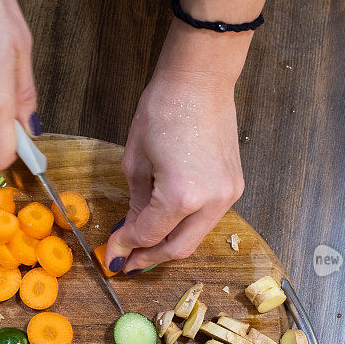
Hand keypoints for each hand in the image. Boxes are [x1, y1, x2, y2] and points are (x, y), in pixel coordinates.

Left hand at [106, 69, 244, 273]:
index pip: (149, 234)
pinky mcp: (234, 187)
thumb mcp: (136, 161)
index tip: (110, 255)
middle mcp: (210, 202)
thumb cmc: (164, 109)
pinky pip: (207, 220)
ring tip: (143, 245)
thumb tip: (131, 231)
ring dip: (168, 244)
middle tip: (126, 263)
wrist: (200, 80)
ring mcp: (228, 196)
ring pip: (195, 237)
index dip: (126, 248)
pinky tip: (166, 224)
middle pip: (178, 248)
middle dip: (149, 259)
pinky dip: (185, 227)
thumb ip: (135, 204)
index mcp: (181, 195)